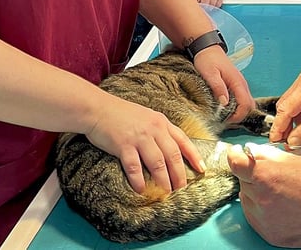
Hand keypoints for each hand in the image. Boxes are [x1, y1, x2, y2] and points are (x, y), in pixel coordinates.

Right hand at [84, 94, 203, 194]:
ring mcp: (139, 137)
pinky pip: (135, 167)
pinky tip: (141, 189)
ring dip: (163, 180)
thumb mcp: (146, 117)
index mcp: (161, 122)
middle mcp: (154, 129)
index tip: (202, 168)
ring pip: (157, 163)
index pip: (183, 140)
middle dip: (179, 174)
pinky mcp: (124, 146)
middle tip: (182, 188)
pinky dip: (139, 180)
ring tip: (166, 192)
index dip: (194, 156)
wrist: (98, 108)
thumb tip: (169, 149)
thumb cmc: (120, 114)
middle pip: (173, 155)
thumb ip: (158, 130)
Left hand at [193, 45, 255, 122]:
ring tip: (223, 115)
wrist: (207, 48)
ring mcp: (240, 84)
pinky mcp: (236, 84)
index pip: (246, 104)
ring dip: (238, 111)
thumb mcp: (210, 74)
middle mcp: (242, 84)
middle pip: (249, 106)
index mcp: (237, 82)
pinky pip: (241, 99)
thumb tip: (224, 103)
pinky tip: (224, 107)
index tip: (225, 120)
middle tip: (225, 119)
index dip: (238, 116)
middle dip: (240, 116)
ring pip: (246, 103)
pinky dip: (236, 106)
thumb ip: (218, 88)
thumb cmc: (207, 60)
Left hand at [228, 143, 300, 246]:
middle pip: (242, 182)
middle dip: (252, 176)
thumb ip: (265, 154)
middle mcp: (260, 198)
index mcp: (265, 175)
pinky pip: (254, 217)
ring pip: (247, 200)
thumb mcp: (291, 159)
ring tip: (278, 193)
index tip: (236, 154)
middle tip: (271, 177)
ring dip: (255, 194)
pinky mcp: (268, 233)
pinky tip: (278, 206)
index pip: (235, 163)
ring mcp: (263, 218)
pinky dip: (261, 210)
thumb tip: (249, 152)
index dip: (235, 156)